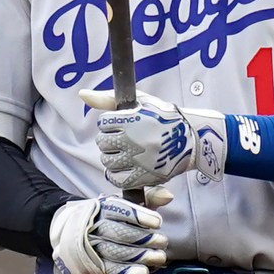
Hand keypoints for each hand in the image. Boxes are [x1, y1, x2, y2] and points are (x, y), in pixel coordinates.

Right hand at [49, 188, 171, 273]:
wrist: (73, 234)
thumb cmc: (108, 217)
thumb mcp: (125, 204)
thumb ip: (148, 198)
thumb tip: (168, 196)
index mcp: (103, 208)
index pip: (120, 210)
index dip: (139, 216)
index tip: (157, 223)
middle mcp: (96, 227)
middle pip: (120, 233)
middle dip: (144, 238)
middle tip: (162, 242)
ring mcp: (92, 248)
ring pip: (116, 252)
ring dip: (140, 256)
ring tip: (158, 258)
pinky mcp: (93, 267)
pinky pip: (110, 270)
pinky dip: (127, 272)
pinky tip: (142, 272)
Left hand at [81, 89, 226, 189]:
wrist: (191, 139)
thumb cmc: (163, 117)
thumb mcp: (140, 101)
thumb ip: (109, 98)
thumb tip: (82, 94)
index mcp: (132, 119)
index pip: (104, 123)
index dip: (110, 123)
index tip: (121, 124)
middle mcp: (133, 139)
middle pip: (103, 143)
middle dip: (109, 140)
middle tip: (122, 139)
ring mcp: (138, 159)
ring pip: (107, 161)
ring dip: (112, 157)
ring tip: (124, 152)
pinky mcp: (143, 176)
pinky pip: (117, 179)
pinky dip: (117, 174)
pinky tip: (124, 167)